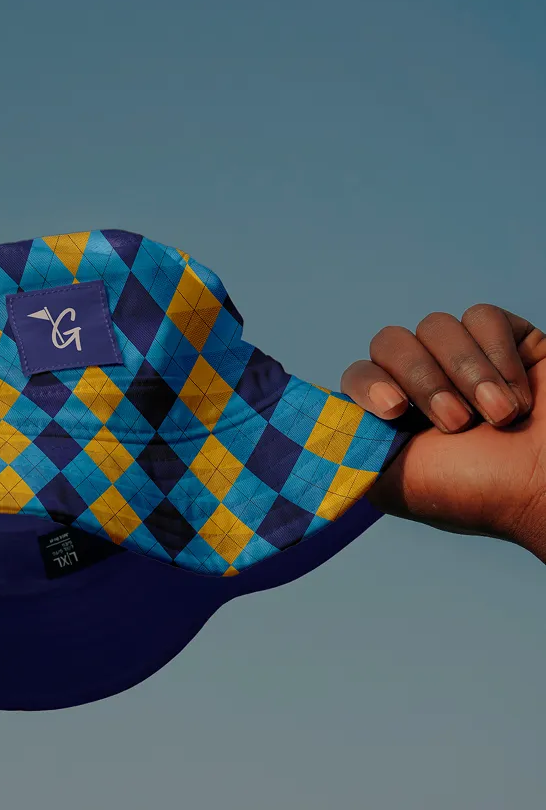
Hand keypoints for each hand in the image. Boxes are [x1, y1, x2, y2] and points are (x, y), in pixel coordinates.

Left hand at [340, 304, 545, 558]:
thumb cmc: (478, 494)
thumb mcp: (389, 483)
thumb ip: (343, 448)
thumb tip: (290, 423)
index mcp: (390, 421)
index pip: (357, 375)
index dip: (370, 384)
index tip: (396, 413)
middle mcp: (425, 387)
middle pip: (390, 341)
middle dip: (422, 378)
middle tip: (457, 422)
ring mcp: (467, 362)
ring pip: (436, 326)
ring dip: (466, 371)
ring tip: (498, 414)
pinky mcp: (512, 342)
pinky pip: (481, 316)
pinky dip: (497, 352)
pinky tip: (519, 393)